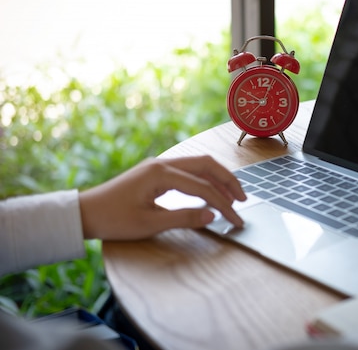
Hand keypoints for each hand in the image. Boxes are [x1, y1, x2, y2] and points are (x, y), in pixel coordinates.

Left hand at [78, 156, 246, 239]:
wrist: (84, 213)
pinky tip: (211, 192)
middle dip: (228, 181)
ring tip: (232, 196)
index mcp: (161, 174)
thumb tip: (213, 215)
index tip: (237, 221)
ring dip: (218, 178)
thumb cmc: (113, 220)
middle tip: (244, 200)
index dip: (224, 204)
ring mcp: (159, 165)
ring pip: (198, 164)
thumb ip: (184, 218)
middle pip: (206, 165)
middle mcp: (162, 163)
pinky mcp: (156, 172)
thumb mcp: (150, 224)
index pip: (203, 187)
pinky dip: (204, 179)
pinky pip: (188, 170)